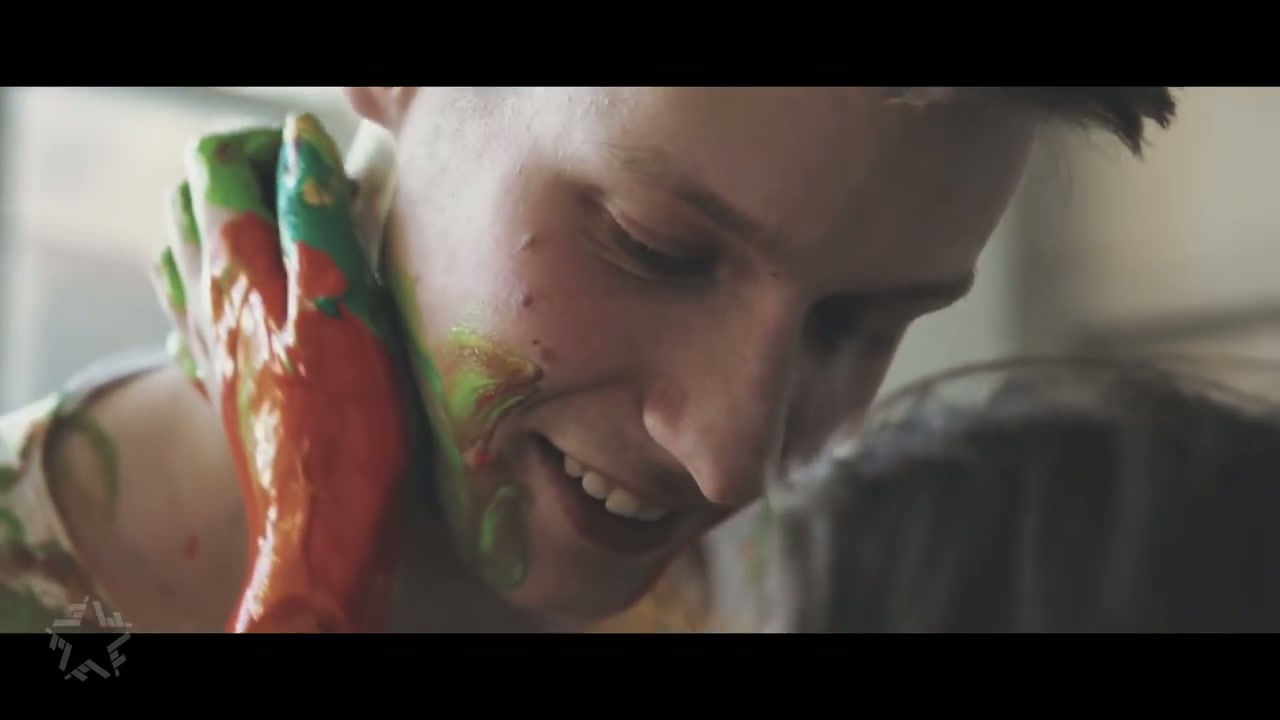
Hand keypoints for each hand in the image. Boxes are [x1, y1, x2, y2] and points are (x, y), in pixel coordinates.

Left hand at [151, 114, 409, 631]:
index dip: (264, 145)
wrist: (322, 519)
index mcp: (232, 264)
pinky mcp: (222, 380)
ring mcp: (206, 341)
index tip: (321, 168)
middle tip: (313, 197)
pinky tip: (261, 301)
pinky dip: (223, 283)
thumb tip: (299, 143)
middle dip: (247, 176)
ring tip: (294, 241)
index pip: (213, 162)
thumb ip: (316, 214)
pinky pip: (196, 310)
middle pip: (190, 199)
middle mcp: (205, 296)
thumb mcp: (343, 300)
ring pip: (187, 252)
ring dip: (233, 227)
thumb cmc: (345, 417)